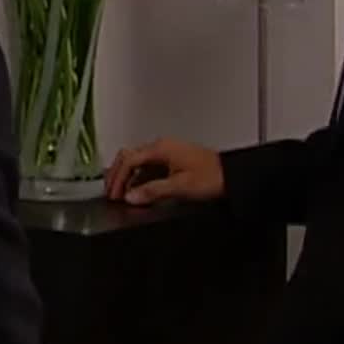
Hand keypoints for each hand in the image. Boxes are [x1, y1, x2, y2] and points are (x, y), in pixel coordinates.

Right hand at [103, 138, 225, 205]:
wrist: (232, 175)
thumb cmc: (212, 176)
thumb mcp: (180, 187)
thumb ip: (153, 191)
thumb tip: (131, 196)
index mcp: (161, 148)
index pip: (129, 160)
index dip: (118, 178)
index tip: (114, 194)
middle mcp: (162, 146)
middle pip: (129, 156)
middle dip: (117, 174)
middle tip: (112, 192)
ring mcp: (167, 151)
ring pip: (138, 160)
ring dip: (127, 175)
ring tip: (122, 192)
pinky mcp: (172, 159)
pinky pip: (148, 165)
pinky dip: (138, 176)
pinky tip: (139, 188)